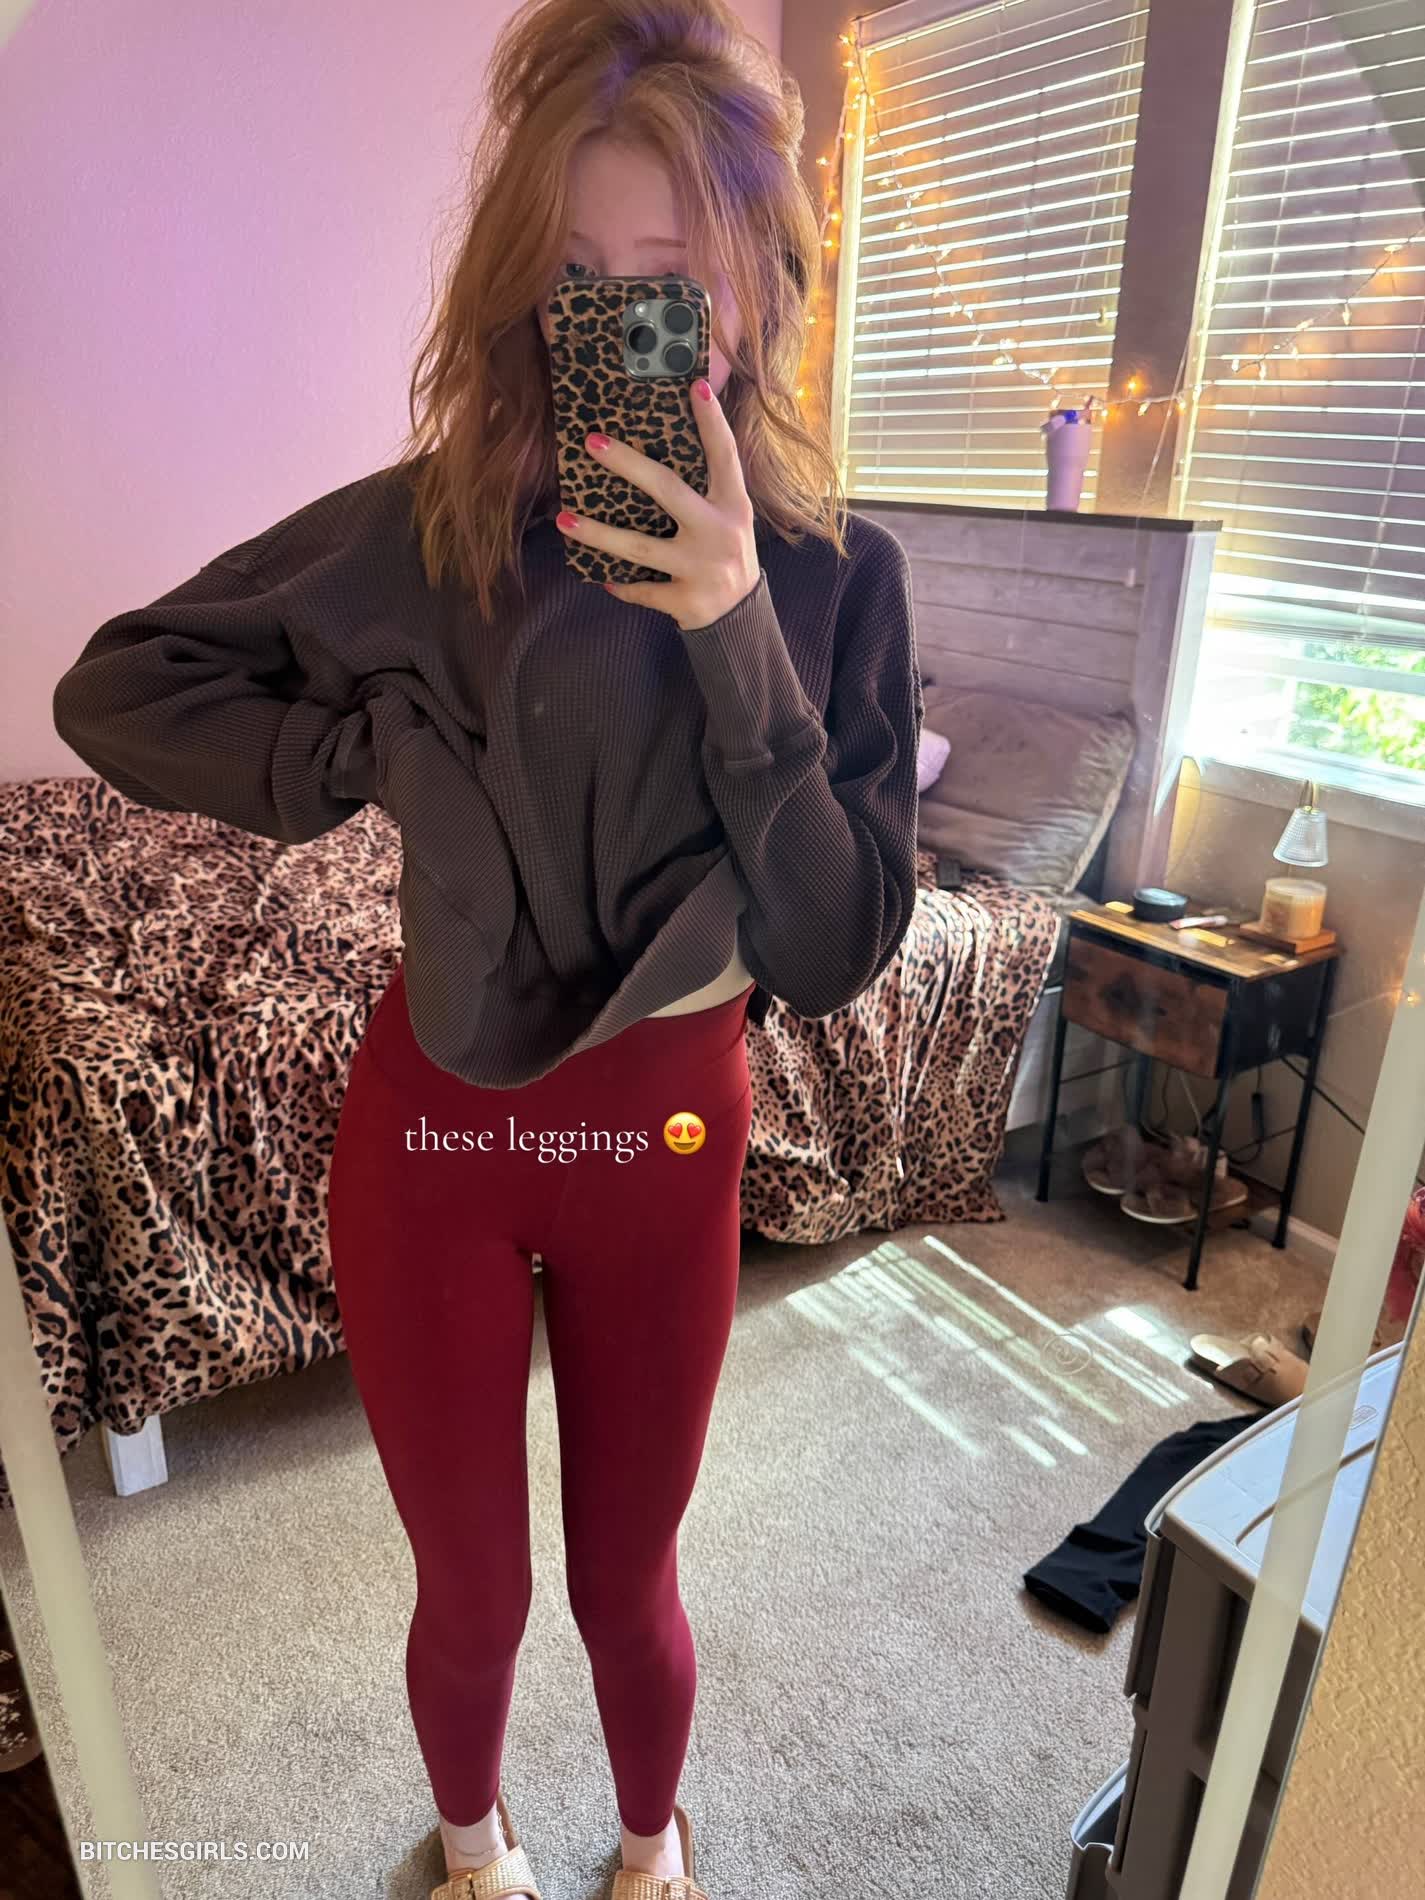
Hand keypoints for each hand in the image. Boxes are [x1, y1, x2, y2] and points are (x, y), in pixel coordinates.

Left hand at [555, 378, 760, 631]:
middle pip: (668, 490)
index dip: (712, 421)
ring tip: (564, 520)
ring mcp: (701, 567)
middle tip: (592, 443)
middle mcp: (718, 532)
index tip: (695, 385)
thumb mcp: (730, 519)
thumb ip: (706, 489)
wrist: (741, 617)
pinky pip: (643, 589)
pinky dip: (622, 585)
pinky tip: (601, 578)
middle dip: (628, 465)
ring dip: (599, 534)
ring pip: (640, 546)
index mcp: (733, 505)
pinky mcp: (685, 599)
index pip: (724, 455)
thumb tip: (659, 447)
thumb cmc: (725, 555)